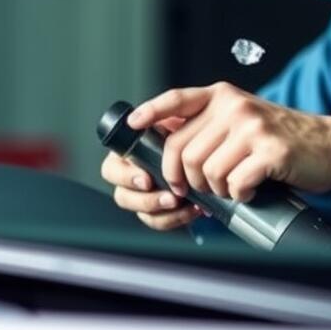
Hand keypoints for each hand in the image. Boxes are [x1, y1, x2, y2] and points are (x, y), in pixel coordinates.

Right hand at [99, 116, 202, 230]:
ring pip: (142, 213)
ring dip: (163, 212)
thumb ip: (158, 110)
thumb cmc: (196, 123)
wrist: (218, 141)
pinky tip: (194, 208)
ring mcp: (147, 194)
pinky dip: (178, 218)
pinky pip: (161, 221)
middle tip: (169, 198)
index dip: (126, 177)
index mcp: (129, 152)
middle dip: (145, 200)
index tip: (146, 179)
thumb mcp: (179, 108)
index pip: (111, 169)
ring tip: (187, 204)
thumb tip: (135, 121)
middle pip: (123, 196)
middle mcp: (134, 175)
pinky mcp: (163, 209)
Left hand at [126, 82, 330, 202]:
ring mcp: (253, 128)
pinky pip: (235, 184)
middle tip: (200, 189)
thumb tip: (166, 140)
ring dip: (216, 189)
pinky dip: (239, 195)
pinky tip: (251, 190)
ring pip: (206, 171)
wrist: (330, 146)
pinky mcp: (271, 152)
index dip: (151, 113)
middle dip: (186, 178)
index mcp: (224, 96)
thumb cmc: (282, 140)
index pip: (177, 99)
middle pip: (183, 150)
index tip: (132, 126)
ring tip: (233, 186)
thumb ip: (210, 124)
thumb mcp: (243, 120)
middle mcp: (235, 106)